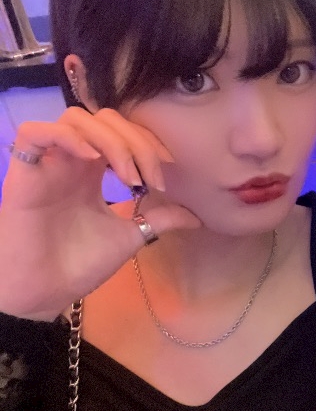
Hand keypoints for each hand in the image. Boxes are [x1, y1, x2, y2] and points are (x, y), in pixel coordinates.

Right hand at [0, 107, 200, 319]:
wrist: (45, 292)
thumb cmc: (79, 264)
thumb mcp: (129, 237)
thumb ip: (158, 220)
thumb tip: (197, 217)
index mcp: (93, 171)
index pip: (122, 132)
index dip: (147, 143)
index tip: (165, 177)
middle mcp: (72, 160)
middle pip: (104, 119)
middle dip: (135, 141)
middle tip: (149, 179)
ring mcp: (47, 163)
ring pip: (74, 118)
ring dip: (109, 140)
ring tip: (126, 176)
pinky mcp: (23, 172)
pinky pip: (34, 133)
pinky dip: (66, 136)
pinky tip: (89, 159)